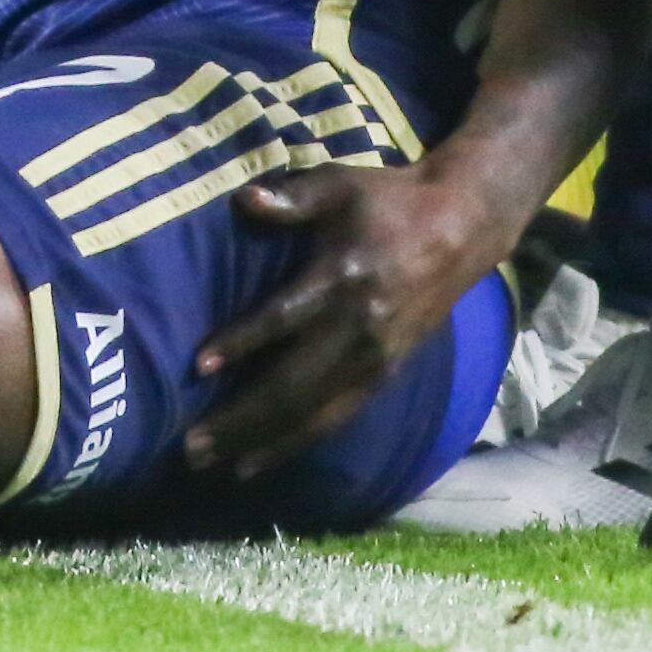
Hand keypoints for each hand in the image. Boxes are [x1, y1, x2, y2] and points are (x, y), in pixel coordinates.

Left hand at [186, 157, 516, 478]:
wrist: (461, 229)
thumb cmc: (389, 202)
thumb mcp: (342, 185)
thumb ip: (293, 198)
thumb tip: (245, 200)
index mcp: (342, 278)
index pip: (285, 318)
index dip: (242, 343)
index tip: (198, 365)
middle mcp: (357, 328)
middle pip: (292, 384)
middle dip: (241, 418)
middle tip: (190, 447)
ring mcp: (372, 360)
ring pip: (312, 414)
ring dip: (262, 444)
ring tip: (216, 467)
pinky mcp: (383, 376)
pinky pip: (335, 418)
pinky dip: (296, 444)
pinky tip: (259, 461)